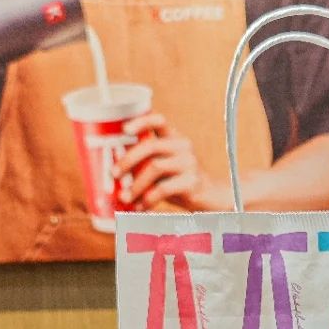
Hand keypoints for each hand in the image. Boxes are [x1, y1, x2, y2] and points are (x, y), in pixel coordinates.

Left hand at [114, 113, 230, 210]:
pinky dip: (148, 199)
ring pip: (154, 167)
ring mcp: (189, 163)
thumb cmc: (183, 184)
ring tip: (125, 198)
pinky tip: (141, 207)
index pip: (159, 121)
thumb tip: (117, 175)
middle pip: (150, 146)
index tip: (125, 129)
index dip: (141, 121)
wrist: (214, 199)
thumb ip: (147, 166)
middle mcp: (183, 146)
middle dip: (128, 161)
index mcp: (175, 139)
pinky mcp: (192, 181)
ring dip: (135, 184)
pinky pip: (163, 188)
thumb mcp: (166, 170)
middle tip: (114, 175)